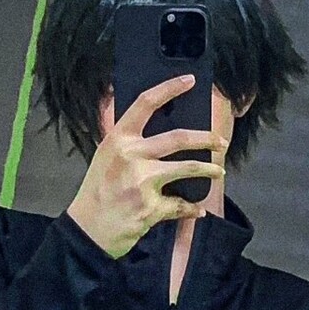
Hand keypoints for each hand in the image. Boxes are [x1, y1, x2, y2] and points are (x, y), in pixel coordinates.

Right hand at [65, 73, 227, 260]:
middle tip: (221, 141)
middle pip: (178, 137)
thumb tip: (165, 132)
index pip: (146, 104)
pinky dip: (191, 208)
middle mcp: (131, 156)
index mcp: (118, 139)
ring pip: (187, 168)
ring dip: (208, 170)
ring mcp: (142, 182)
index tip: (190, 80)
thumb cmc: (98, 191)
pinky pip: (181, 204)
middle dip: (206, 138)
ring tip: (219, 171)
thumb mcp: (107, 157)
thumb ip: (130, 143)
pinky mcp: (151, 207)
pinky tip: (196, 209)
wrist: (87, 229)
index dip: (170, 88)